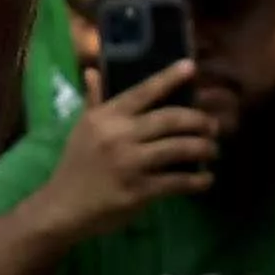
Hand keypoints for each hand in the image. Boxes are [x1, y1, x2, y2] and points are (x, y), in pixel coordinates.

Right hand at [37, 60, 221, 224]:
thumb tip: (92, 72)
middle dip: (199, 121)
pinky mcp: (139, 191)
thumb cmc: (75, 165)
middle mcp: (119, 135)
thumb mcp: (82, 129)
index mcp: (106, 117)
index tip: (192, 67)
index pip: (143, 92)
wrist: (62, 207)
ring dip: (203, 148)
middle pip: (171, 119)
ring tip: (212, 150)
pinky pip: (177, 181)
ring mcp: (130, 164)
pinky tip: (206, 179)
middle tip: (213, 126)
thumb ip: (94, 101)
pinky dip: (197, 180)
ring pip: (179, 148)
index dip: (169, 78)